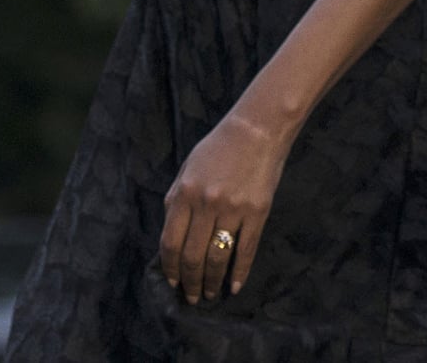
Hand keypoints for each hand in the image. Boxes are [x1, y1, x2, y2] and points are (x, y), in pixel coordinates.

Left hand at [159, 110, 293, 303]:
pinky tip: (234, 286)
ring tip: (210, 294)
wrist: (257, 129)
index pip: (170, 242)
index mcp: (185, 193)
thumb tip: (170, 236)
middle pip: (192, 256)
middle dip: (189, 282)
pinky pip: (246, 250)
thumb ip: (175, 200)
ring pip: (218, 258)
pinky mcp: (257, 212)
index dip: (169, 268)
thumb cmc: (218, 147)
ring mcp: (234, 209)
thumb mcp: (187, 168)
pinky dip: (239, 272)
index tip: (172, 282)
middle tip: (191, 296)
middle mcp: (207, 204)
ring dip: (212, 282)